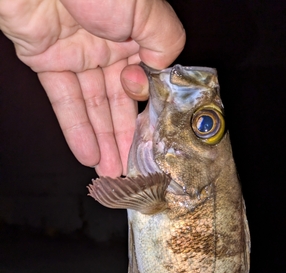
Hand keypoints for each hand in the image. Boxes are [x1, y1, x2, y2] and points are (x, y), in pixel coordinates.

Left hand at [0, 0, 184, 175]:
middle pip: (118, 101)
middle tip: (130, 167)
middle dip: (124, 137)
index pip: (144, 81)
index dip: (146, 109)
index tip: (149, 131)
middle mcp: (108, 46)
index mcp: (135, 34)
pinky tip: (87, 154)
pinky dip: (75, 129)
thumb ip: (165, 44)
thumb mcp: (148, 12)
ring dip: (102, 141)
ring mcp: (77, 54)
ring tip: (111, 172)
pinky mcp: (47, 59)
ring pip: (93, 106)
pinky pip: (64, 99)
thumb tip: (160, 75)